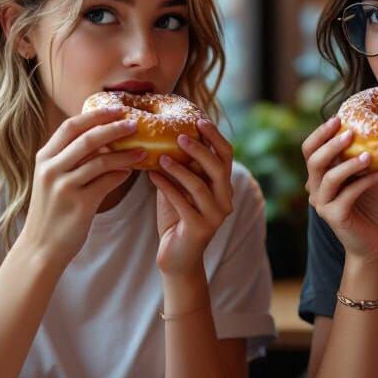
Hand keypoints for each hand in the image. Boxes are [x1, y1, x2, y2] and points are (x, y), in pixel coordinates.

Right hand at [18, 106, 145, 268]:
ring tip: (143, 150)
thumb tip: (104, 139)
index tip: (116, 108)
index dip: (95, 115)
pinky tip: (131, 172)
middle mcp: (51, 169)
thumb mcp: (52, 179)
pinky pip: (107, 182)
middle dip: (114, 128)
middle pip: (87, 139)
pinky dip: (121, 175)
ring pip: (101, 161)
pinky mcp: (79, 204)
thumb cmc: (52, 211)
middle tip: (135, 124)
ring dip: (125, 154)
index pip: (70, 126)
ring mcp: (64, 186)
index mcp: (44, 158)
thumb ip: (70, 158)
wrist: (41, 247)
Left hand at [150, 119, 233, 276]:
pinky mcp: (200, 229)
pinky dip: (166, 187)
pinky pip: (183, 204)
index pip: (226, 155)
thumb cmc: (176, 217)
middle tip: (179, 136)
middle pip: (219, 168)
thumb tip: (164, 133)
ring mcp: (215, 216)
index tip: (199, 119)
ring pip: (200, 186)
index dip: (215, 136)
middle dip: (200, 149)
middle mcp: (225, 200)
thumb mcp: (179, 187)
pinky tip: (151, 176)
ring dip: (180, 168)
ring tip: (160, 156)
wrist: (176, 258)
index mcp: (223, 186)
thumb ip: (180, 165)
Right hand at [302, 117, 377, 265]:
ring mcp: (322, 204)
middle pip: (313, 160)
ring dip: (349, 163)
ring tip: (368, 154)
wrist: (373, 243)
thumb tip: (374, 128)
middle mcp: (315, 189)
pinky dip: (365, 181)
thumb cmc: (371, 207)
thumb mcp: (366, 176)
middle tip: (349, 132)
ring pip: (328, 177)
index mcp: (319, 177)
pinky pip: (347, 194)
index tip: (338, 118)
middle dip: (330, 144)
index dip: (320, 133)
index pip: (309, 150)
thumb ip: (362, 156)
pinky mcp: (334, 217)